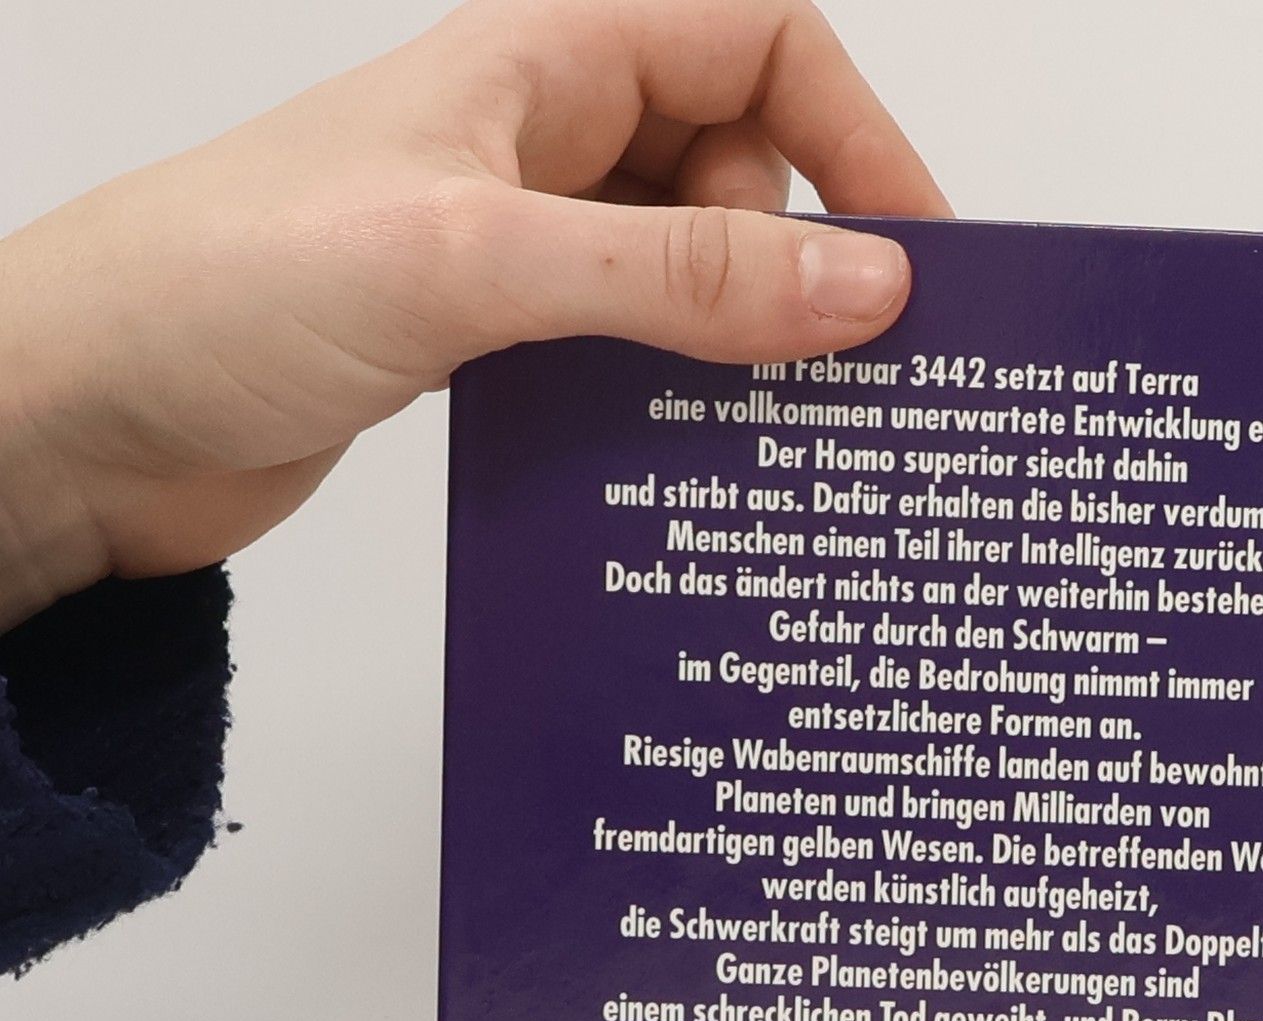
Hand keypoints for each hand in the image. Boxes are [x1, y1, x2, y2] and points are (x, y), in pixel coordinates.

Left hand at [0, 0, 946, 628]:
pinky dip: (676, 402)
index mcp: (542, 59)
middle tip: (847, 382)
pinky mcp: (494, 345)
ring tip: (786, 445)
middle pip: (740, 167)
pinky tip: (693, 471)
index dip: (855, 135)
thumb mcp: (479, 263)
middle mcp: (541, 142)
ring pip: (689, 274)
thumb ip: (676, 280)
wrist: (84, 416)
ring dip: (743, 351)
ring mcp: (518, 246)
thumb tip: (865, 290)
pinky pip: (631, 355)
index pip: (756, 43)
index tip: (915, 259)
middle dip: (804, 265)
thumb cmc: (227, 286)